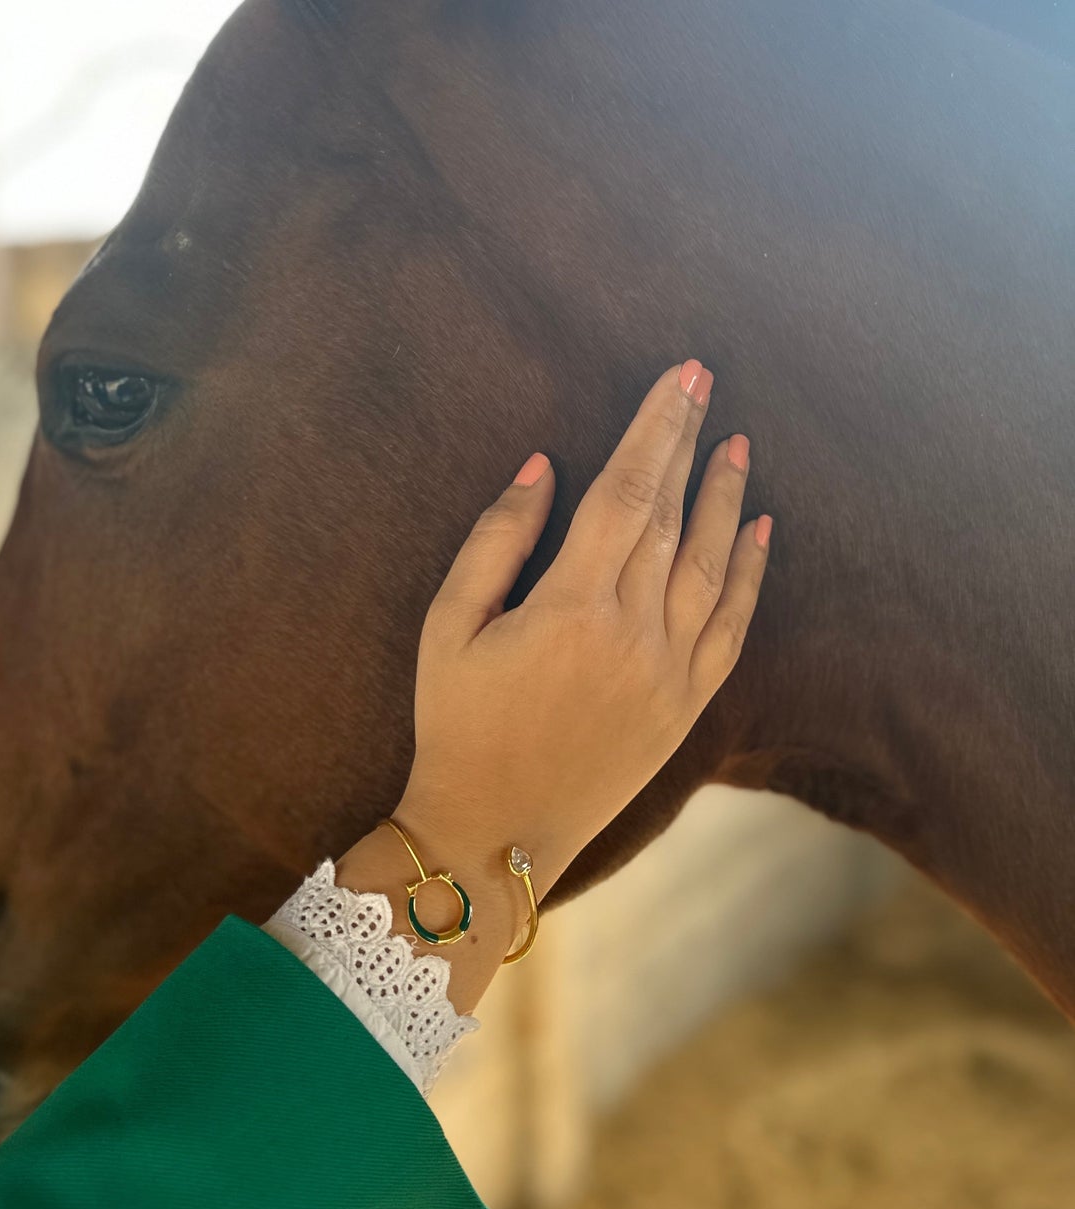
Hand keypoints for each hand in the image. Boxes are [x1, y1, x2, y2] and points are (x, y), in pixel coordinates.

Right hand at [397, 358, 770, 897]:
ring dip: (729, 499)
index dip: (656, 427)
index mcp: (570, 606)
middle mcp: (632, 633)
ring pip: (713, 566)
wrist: (494, 832)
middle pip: (674, 516)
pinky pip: (733, 630)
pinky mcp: (684, 709)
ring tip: (738, 445)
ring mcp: (667, 674)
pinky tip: (763, 532)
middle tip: (707, 383)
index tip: (681, 375)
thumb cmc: (455, 726)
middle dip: (690, 443)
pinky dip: (754, 578)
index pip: (627, 491)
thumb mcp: (447, 628)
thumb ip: (496, 540)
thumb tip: (544, 465)